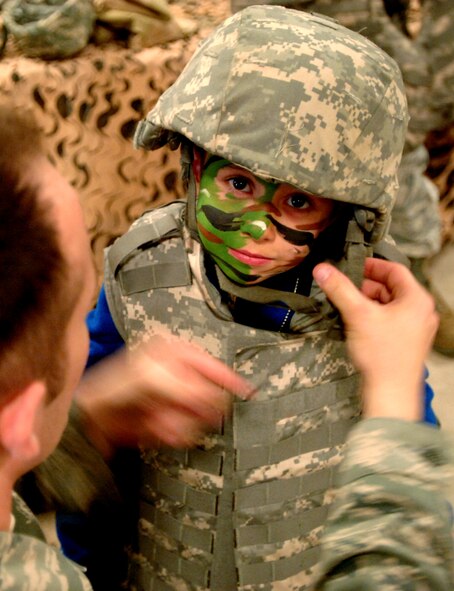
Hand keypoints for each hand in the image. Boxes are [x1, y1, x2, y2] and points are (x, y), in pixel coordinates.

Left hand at [76, 336, 254, 455]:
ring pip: (198, 417)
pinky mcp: (169, 421)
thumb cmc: (118, 386)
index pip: (210, 365)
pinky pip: (185, 432)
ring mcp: (174, 400)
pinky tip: (156, 428)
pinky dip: (173, 433)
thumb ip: (189, 389)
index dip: (228, 378)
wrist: (90, 417)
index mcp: (175, 354)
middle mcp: (178, 375)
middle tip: (176, 411)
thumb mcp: (154, 379)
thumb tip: (218, 400)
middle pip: (207, 395)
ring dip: (182, 422)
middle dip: (196, 407)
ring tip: (159, 420)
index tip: (247, 392)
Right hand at [313, 258, 438, 420]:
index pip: (395, 270)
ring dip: (367, 303)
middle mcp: (420, 312)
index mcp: (416, 300)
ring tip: (347, 307)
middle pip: (391, 288)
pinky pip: (389, 320)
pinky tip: (355, 323)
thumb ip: (339, 289)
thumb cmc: (382, 355)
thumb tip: (323, 270)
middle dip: (366, 287)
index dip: (372, 266)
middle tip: (345, 288)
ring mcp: (415, 328)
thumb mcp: (357, 315)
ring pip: (388, 305)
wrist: (391, 392)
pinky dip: (372, 317)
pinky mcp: (406, 341)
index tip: (353, 266)